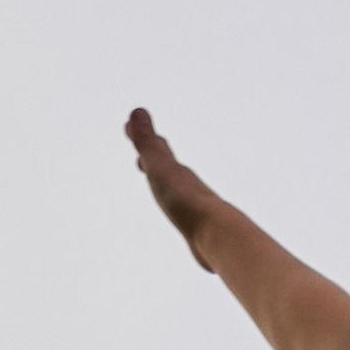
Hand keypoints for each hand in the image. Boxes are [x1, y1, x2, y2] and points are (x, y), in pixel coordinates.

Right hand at [126, 107, 218, 265]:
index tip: (131, 128)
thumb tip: (137, 111)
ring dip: (170, 188)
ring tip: (164, 188)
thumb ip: (148, 144)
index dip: (144, 141)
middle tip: (144, 158)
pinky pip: (188, 218)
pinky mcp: (200, 231)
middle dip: (156, 161)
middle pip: (168, 170)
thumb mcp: (161, 169)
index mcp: (176, 172)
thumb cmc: (186, 202)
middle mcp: (187, 188)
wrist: (217, 237)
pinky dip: (182, 214)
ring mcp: (196, 210)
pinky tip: (185, 222)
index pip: (157, 150)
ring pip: (179, 194)